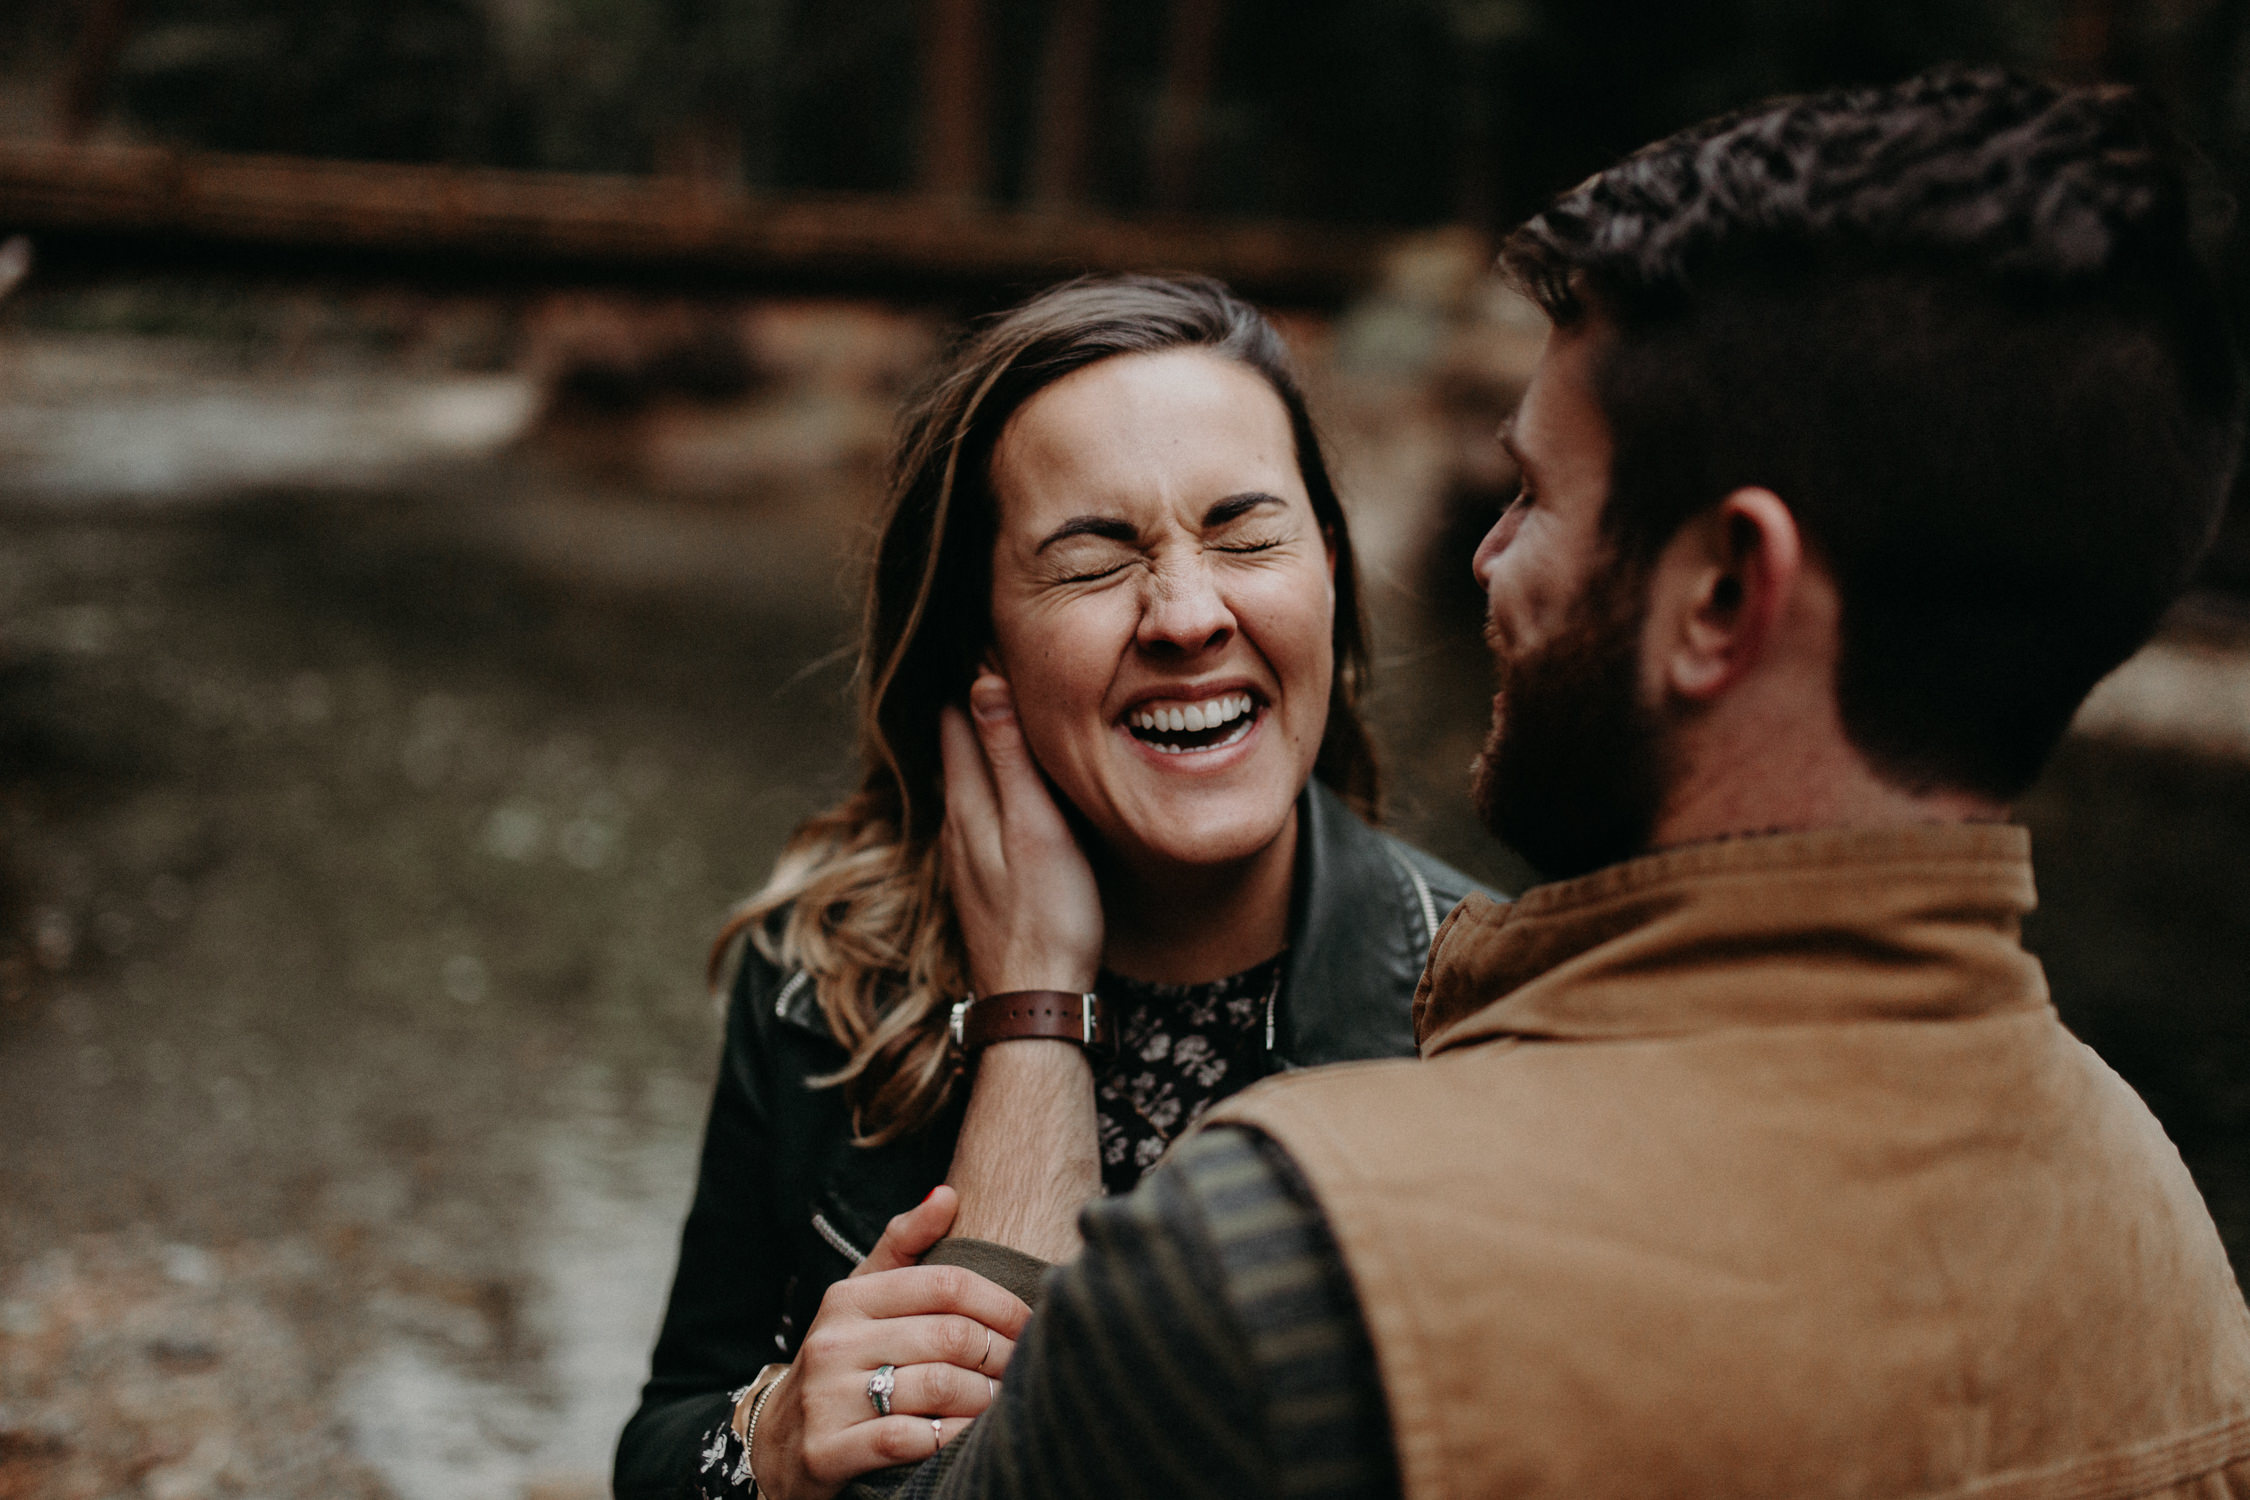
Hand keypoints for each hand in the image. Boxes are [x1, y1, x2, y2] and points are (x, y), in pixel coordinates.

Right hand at [750, 1187, 1030, 1499]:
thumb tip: (947, 1195)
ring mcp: (826, 1397)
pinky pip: (910, 1440)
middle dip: (1001, 1355)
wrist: (778, 1443)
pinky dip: (950, 1439)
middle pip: (951, 1336)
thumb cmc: (841, 1360)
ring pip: (939, 1386)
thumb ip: (904, 1245)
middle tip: (1023, 1368)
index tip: (1028, 1324)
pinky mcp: (826, 1451)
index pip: (946, 1284)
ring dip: (984, 1399)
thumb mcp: (862, 1297)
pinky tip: (967, 1438)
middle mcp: (834, 1341)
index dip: (1001, 1304)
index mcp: (849, 1297)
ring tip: (1001, 1403)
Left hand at [940, 674, 1103, 995]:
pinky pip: (978, 815)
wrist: (1033, 1001)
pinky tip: (1005, 790)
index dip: (971, 676)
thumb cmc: (1048, 916)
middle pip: (956, 748)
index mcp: (968, 804)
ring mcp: (965, 857)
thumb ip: (1009, 757)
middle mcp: (957, 826)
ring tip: (998, 709)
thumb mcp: (1036, 827)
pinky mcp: (981, 882)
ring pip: (966, 783)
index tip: (988, 635)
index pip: (957, 719)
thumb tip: (982, 682)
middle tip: (991, 656)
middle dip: (972, 704)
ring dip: (980, 745)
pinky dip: (989, 786)